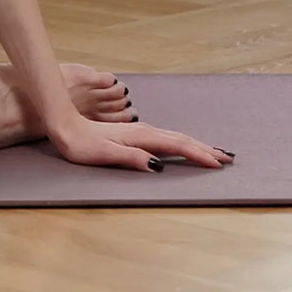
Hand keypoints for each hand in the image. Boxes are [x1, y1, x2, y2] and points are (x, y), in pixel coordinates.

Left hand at [50, 114, 234, 171]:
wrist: (64, 125)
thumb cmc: (81, 144)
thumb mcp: (105, 154)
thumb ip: (131, 158)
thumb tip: (157, 166)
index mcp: (139, 137)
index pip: (175, 145)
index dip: (198, 154)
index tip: (218, 163)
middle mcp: (141, 131)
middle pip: (179, 139)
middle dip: (203, 149)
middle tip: (227, 158)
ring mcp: (137, 131)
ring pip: (172, 137)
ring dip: (194, 145)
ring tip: (212, 152)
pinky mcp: (132, 134)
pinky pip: (163, 138)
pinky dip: (178, 142)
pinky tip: (180, 146)